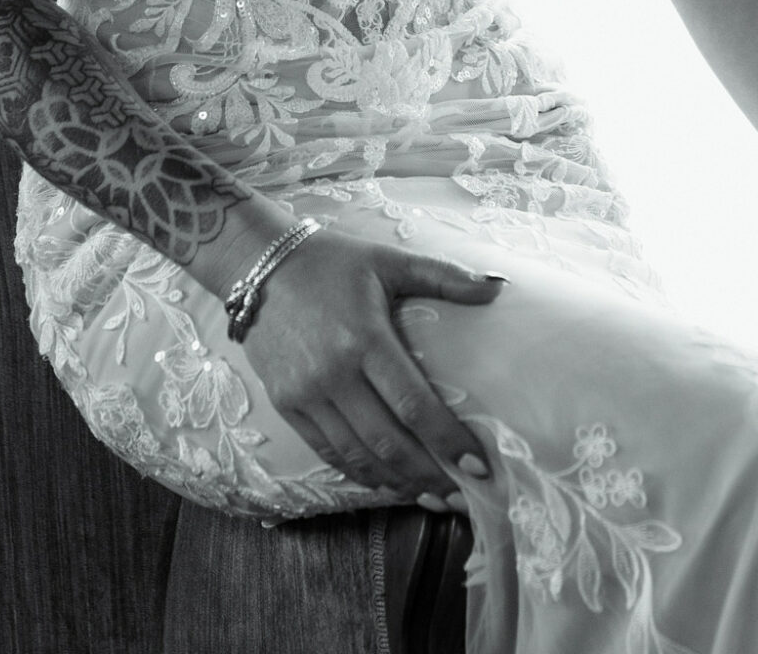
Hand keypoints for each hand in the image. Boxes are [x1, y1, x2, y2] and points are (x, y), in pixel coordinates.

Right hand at [244, 227, 506, 511]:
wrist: (259, 266)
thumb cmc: (332, 261)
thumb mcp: (389, 261)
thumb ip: (444, 276)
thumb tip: (498, 285)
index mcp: (364, 338)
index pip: (413, 404)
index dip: (447, 440)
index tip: (479, 466)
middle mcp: (334, 373)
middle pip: (387, 442)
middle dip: (429, 476)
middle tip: (463, 497)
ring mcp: (306, 394)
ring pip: (357, 456)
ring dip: (398, 483)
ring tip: (432, 497)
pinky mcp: (286, 405)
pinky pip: (328, 452)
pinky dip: (360, 473)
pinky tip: (387, 481)